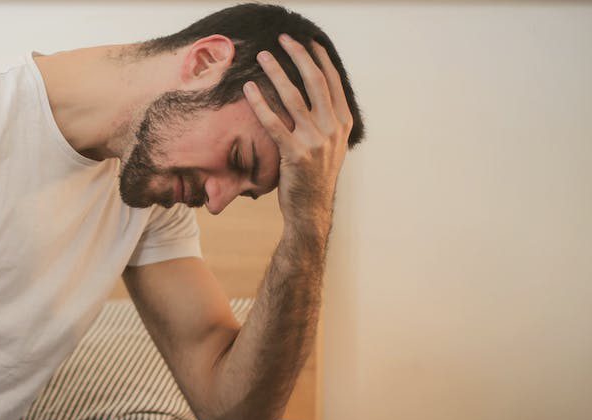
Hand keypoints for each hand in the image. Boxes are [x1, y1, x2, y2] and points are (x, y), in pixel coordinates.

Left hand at [243, 34, 354, 231]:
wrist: (310, 210)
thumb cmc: (314, 176)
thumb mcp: (331, 145)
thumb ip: (326, 120)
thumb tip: (315, 93)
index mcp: (342, 123)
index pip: (332, 82)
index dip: (319, 59)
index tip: (307, 41)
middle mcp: (332, 129)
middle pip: (315, 82)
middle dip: (298, 56)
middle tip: (283, 39)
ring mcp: (315, 141)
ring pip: (294, 98)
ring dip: (277, 73)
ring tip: (262, 56)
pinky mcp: (295, 154)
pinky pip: (274, 123)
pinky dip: (260, 103)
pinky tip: (249, 89)